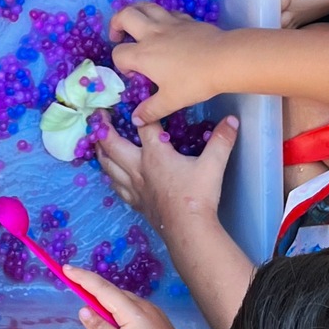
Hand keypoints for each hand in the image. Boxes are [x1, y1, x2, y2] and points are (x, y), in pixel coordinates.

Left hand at [94, 114, 236, 238]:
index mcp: (155, 154)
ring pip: (108, 165)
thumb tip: (233, 120)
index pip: (144, 124)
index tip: (132, 97)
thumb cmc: (198, 196)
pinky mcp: (135, 202)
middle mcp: (138, 167)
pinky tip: (110, 175)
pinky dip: (110, 176)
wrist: (188, 230)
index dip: (139, 110)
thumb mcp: (213, 165)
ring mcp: (134, 186)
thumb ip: (221, 140)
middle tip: (96, 116)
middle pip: (112, 144)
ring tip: (95, 142)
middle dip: (102, 129)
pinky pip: (116, 186)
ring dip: (100, 151)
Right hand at [109, 3, 229, 123]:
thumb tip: (136, 119)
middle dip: (116, 24)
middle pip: (125, 16)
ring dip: (135, 11)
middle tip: (118, 35)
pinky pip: (167, 11)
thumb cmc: (194, 81)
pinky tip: (166, 26)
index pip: (119, 54)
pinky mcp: (186, 19)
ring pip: (145, 6)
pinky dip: (161, 15)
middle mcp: (152, 33)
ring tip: (136, 22)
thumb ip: (151, 110)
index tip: (134, 76)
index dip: (121, 65)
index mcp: (143, 54)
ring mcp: (169, 23)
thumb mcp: (171, 101)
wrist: (224, 59)